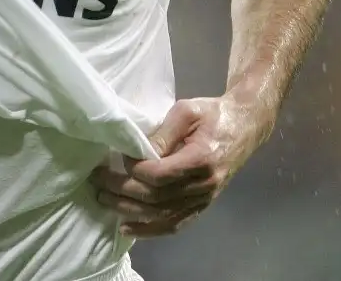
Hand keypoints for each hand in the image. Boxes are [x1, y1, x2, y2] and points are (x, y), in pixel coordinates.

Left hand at [89, 97, 272, 237]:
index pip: (160, 174)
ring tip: (103, 199)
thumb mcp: (187, 111)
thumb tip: (137, 152)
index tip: (118, 157)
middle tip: (97, 180)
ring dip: (128, 210)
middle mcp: (204, 185)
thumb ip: (163, 132)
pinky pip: (175, 224)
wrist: (244, 127)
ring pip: (161, 214)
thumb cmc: (213, 114)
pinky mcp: (202, 205)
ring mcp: (204, 199)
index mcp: (201, 159)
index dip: (134, 169)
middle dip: (122, 190)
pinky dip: (150, 229)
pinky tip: (127, 227)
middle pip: (156, 197)